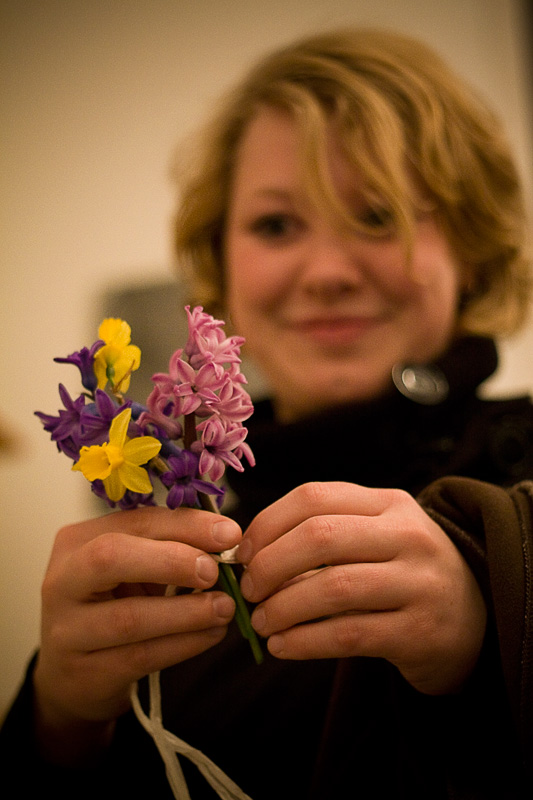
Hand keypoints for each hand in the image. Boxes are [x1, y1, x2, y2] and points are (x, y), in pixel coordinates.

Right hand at [33, 506, 240, 762]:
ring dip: (187, 612)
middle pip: (111, 558)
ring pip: (129, 617)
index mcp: (78, 542)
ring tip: (225, 608)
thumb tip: (226, 538)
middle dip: (171, 561)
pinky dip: (184, 644)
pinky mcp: (83, 672)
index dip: (186, 525)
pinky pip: (141, 656)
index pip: (135, 521)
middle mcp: (63, 580)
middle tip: (215, 572)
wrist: (72, 675)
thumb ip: (170, 547)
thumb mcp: (133, 569)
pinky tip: (211, 634)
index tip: (229, 534)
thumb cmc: (112, 606)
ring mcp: (67, 630)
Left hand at [238, 482, 486, 694]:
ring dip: (282, 608)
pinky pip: (348, 634)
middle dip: (269, 564)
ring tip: (262, 622)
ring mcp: (419, 583)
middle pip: (319, 537)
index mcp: (390, 503)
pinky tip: (283, 646)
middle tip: (248, 590)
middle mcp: (409, 536)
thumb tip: (248, 551)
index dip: (267, 523)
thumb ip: (324, 531)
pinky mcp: (419, 631)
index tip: (242, 551)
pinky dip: (304, 641)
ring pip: (332, 588)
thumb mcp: (377, 535)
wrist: (472, 618)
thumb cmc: (403, 572)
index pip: (314, 497)